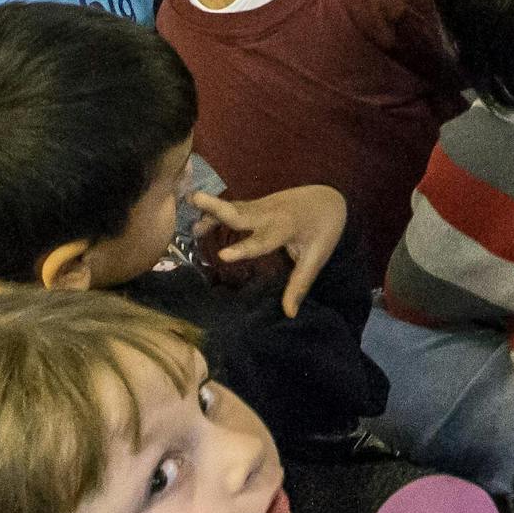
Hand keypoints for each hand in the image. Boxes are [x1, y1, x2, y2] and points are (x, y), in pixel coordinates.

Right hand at [193, 184, 347, 316]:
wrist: (328, 199)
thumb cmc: (323, 230)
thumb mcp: (316, 258)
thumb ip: (300, 284)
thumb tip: (290, 314)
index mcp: (285, 228)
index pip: (261, 241)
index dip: (243, 249)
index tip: (223, 255)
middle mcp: (268, 215)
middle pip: (239, 212)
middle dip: (217, 207)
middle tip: (194, 198)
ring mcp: (260, 207)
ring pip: (232, 208)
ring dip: (210, 209)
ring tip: (185, 215)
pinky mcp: (255, 205)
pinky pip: (233, 208)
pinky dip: (215, 211)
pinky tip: (198, 222)